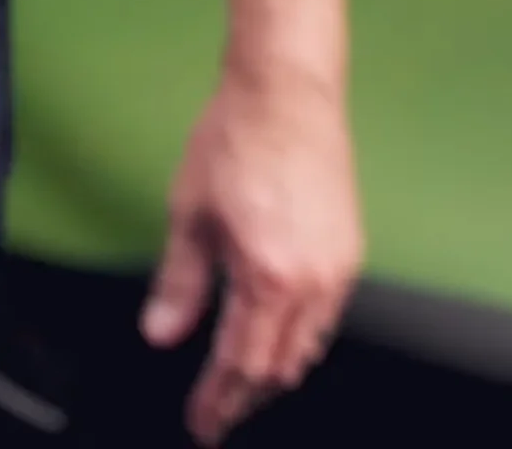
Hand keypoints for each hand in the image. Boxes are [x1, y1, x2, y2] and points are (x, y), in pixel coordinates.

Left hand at [141, 72, 362, 444]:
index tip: (201, 424)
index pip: (242, 363)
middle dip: (246, 397)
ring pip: (308, 347)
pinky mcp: (350, 253)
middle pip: (280, 366)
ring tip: (241, 388)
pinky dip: (298, 341)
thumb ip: (179, 283)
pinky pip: (326, 319)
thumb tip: (161, 334)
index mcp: (268, 277)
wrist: (287, 94)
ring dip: (274, 372)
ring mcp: (339, 269)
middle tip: (217, 413)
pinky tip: (276, 339)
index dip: (219, 400)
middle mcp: (314, 282)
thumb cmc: (234, 142)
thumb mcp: (189, 214)